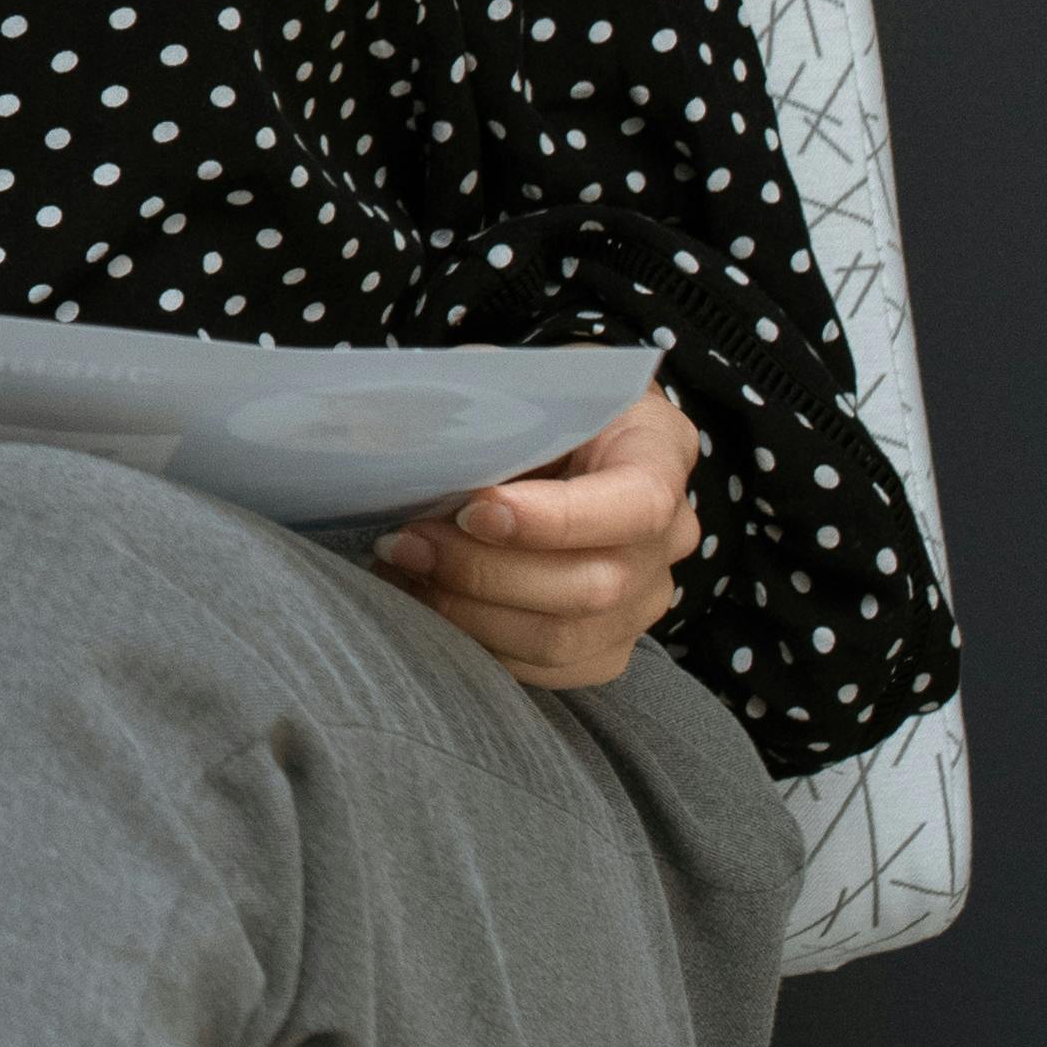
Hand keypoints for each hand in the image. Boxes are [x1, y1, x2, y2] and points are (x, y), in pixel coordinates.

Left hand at [378, 387, 705, 690]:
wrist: (552, 438)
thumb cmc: (527, 403)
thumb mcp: (507, 378)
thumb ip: (467, 402)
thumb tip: (377, 434)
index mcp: (660, 451)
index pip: (636, 504)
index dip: (554, 520)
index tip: (472, 508)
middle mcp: (669, 535)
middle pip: (595, 584)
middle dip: (484, 571)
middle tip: (406, 541)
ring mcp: (644, 597)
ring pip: (564, 637)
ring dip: (468, 611)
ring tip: (404, 567)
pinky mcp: (608, 644)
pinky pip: (547, 668)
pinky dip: (476, 641)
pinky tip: (424, 598)